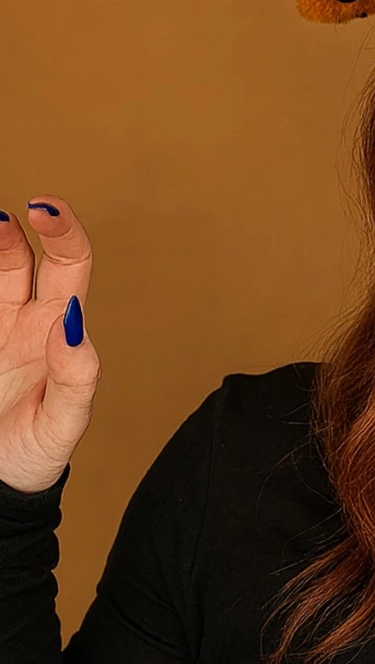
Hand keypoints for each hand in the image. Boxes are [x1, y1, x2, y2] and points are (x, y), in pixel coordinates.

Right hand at [0, 196, 100, 493]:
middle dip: (22, 226)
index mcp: (58, 330)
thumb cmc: (38, 454)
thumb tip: (73, 321)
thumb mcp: (64, 423)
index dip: (63, 231)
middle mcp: (25, 320)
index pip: (70, 265)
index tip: (44, 209)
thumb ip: (75, 376)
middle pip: (26, 257)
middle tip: (9, 213)